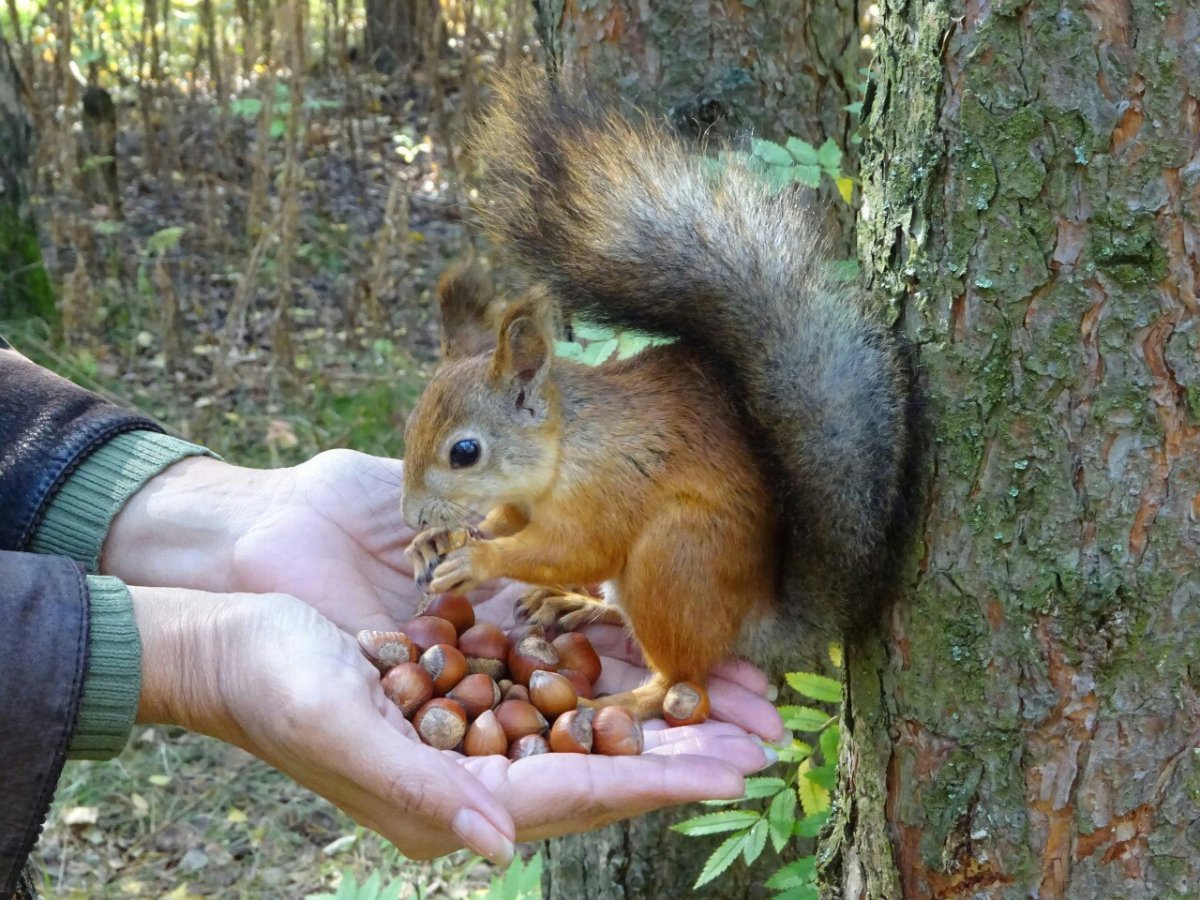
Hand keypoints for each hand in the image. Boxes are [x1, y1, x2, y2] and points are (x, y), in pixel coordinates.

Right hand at [103, 450, 783, 738]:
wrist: (234, 633)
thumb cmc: (275, 686)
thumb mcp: (339, 734)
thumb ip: (419, 791)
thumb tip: (497, 845)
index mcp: (458, 798)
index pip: (580, 794)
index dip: (660, 783)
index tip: (735, 772)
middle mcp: (483, 763)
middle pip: (607, 758)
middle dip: (687, 747)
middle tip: (769, 735)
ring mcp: (484, 712)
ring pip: (596, 712)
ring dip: (666, 702)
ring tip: (738, 692)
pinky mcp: (476, 663)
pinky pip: (561, 664)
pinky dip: (616, 658)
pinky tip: (659, 641)